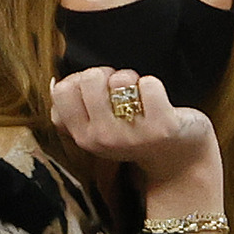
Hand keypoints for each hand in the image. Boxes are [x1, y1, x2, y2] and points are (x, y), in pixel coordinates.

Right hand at [50, 67, 223, 216]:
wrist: (178, 158)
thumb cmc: (134, 132)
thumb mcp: (97, 128)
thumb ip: (74, 108)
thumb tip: (55, 82)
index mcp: (82, 136)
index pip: (62, 91)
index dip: (80, 80)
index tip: (97, 91)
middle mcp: (103, 139)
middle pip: (89, 78)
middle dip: (106, 75)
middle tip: (120, 92)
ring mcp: (132, 135)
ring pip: (119, 79)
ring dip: (132, 79)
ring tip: (139, 97)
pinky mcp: (162, 128)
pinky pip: (149, 84)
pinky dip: (154, 85)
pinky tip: (157, 102)